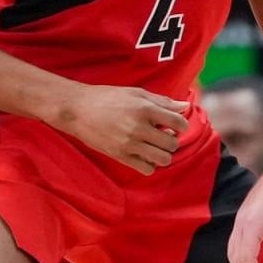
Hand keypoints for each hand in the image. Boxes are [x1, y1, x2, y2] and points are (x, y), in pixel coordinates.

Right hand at [49, 85, 189, 175]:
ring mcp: (129, 144)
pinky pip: (146, 169)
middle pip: (172, 144)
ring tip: (155, 146)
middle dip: (172, 140)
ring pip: (162, 159)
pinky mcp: (119, 156)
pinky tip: (144, 154)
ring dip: (163, 154)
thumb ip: (163, 102)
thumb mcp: (137, 94)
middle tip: (164, 135)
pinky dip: (150, 164)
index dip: (181, 125)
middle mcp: (138, 128)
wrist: (77, 109)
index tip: (175, 124)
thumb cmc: (108, 98)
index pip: (178, 123)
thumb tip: (185, 106)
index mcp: (145, 109)